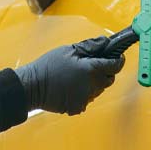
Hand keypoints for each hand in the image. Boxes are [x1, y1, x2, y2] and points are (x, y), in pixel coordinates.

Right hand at [14, 34, 130, 114]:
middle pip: (109, 79)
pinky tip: (72, 88)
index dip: (118, 60)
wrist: (32, 86)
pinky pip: (87, 99)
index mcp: (91, 70)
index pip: (115, 66)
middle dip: (106, 72)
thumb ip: (91, 46)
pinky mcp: (78, 107)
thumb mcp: (70, 50)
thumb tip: (108, 42)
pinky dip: (84, 93)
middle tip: (93, 66)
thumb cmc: (49, 65)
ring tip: (78, 77)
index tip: (117, 57)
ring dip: (94, 83)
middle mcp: (91, 86)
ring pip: (98, 90)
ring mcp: (85, 99)